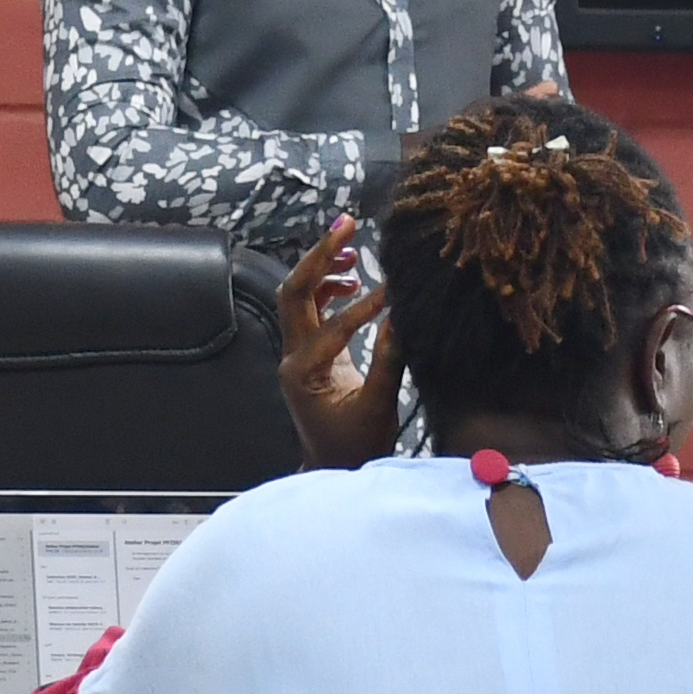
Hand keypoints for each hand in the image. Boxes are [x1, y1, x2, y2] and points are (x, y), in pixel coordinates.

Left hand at [278, 218, 397, 469]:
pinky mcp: (308, 352)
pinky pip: (310, 307)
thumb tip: (400, 317)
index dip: (363, 307)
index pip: (331, 326)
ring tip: (352, 247)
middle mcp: (292, 357)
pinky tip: (353, 279)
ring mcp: (296, 352)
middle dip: (318, 256)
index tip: (394, 289)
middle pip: (293, 292)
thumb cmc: (356, 447)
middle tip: (347, 224)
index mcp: (304, 373)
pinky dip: (327, 287)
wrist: (333, 469)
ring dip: (320, 266)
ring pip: (297, 295)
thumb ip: (388, 363)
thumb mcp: (377, 408)